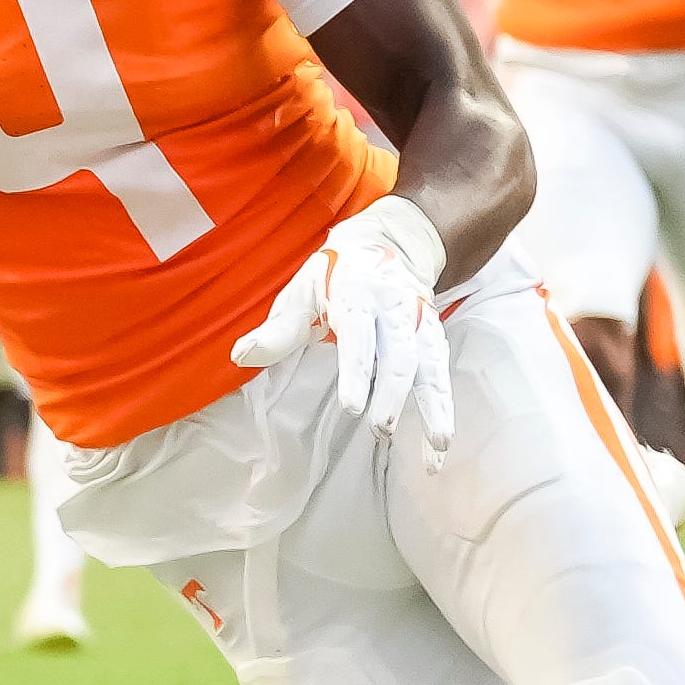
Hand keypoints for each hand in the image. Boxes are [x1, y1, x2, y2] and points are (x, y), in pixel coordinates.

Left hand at [231, 194, 452, 463]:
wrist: (390, 240)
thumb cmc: (332, 275)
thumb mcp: (300, 293)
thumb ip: (277, 330)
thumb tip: (240, 356)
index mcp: (357, 294)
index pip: (358, 337)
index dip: (357, 372)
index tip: (353, 408)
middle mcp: (395, 306)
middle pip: (399, 354)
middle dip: (392, 394)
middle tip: (380, 429)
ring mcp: (420, 320)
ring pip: (430, 364)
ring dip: (434, 406)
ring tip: (437, 444)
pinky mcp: (434, 333)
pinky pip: (441, 370)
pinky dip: (443, 405)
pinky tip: (440, 439)